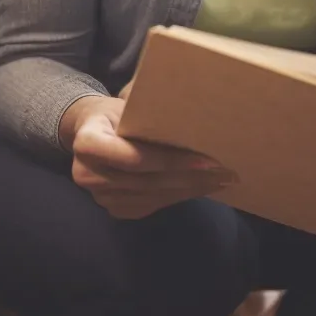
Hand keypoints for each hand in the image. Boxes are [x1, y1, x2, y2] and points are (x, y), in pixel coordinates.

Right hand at [60, 95, 237, 218]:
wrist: (89, 132)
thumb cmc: (115, 113)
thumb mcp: (127, 105)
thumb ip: (150, 115)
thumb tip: (196, 116)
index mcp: (88, 144)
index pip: (136, 158)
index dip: (172, 160)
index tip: (207, 159)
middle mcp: (88, 175)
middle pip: (149, 180)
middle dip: (191, 176)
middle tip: (226, 171)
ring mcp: (101, 198)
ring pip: (155, 196)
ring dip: (192, 189)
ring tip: (223, 180)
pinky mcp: (116, 210)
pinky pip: (153, 205)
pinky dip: (180, 196)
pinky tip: (203, 187)